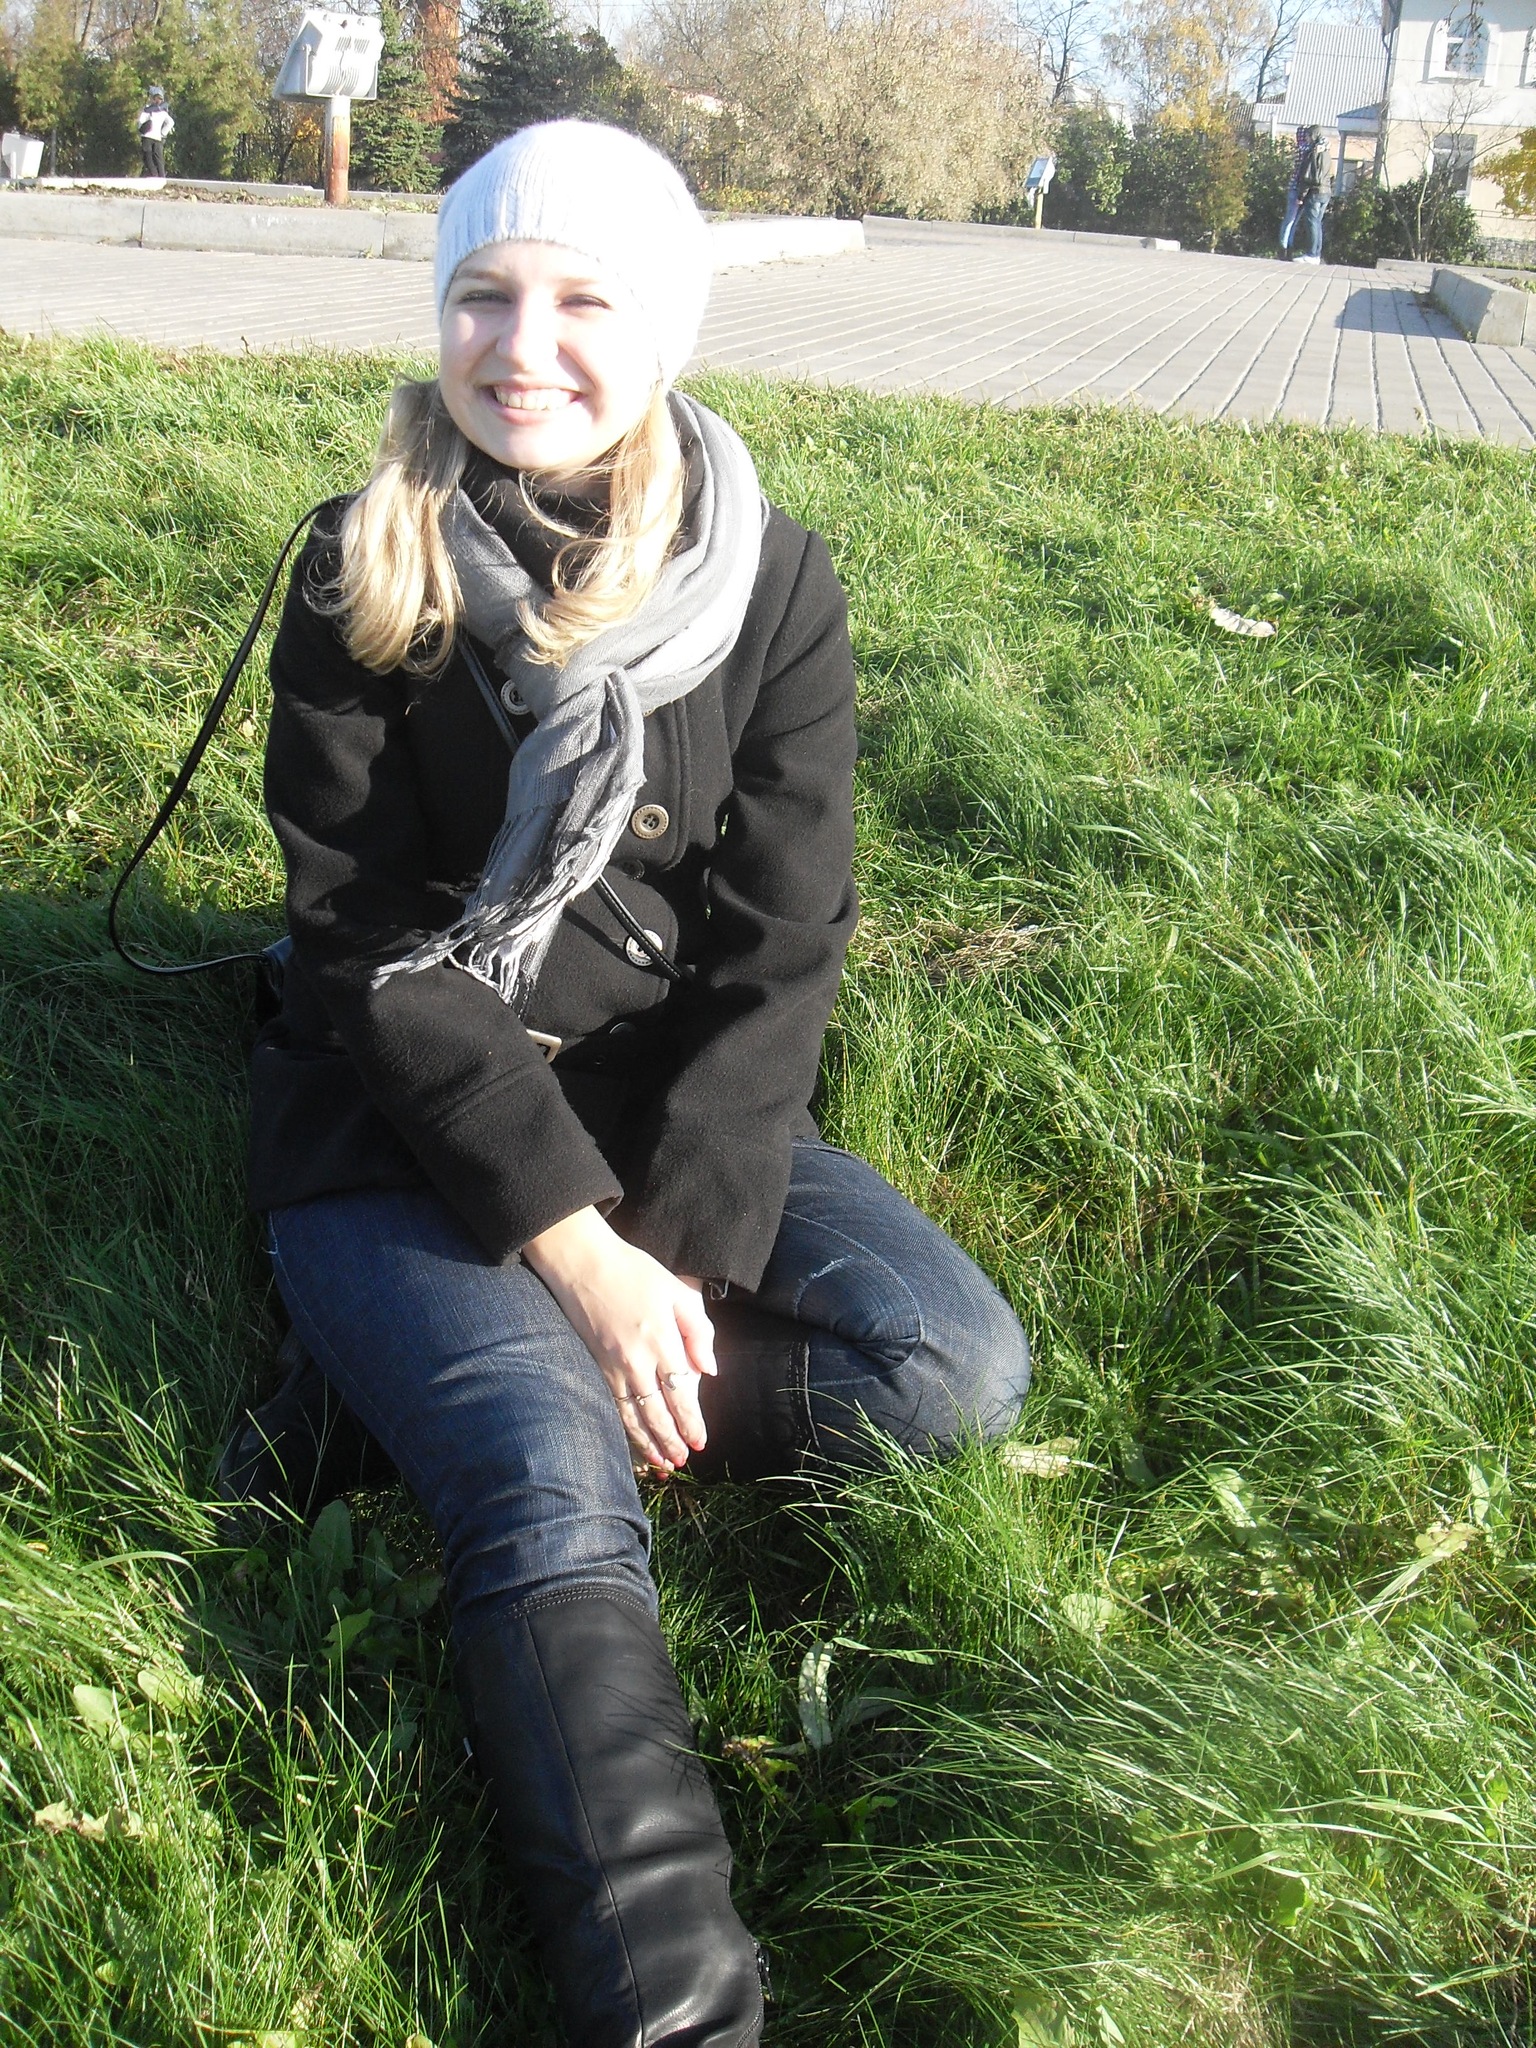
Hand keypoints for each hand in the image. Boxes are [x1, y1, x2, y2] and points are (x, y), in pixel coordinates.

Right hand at [523, 1210, 715, 1472]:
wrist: (582, 1263)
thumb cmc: (634, 1272)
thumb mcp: (677, 1290)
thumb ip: (699, 1330)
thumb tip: (710, 1370)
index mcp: (661, 1339)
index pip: (681, 1392)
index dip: (691, 1421)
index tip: (701, 1441)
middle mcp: (635, 1359)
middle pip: (657, 1411)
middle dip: (672, 1439)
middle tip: (684, 1459)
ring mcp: (611, 1365)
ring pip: (632, 1415)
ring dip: (648, 1443)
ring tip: (663, 1463)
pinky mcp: (594, 1366)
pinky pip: (612, 1406)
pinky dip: (624, 1428)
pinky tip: (633, 1441)